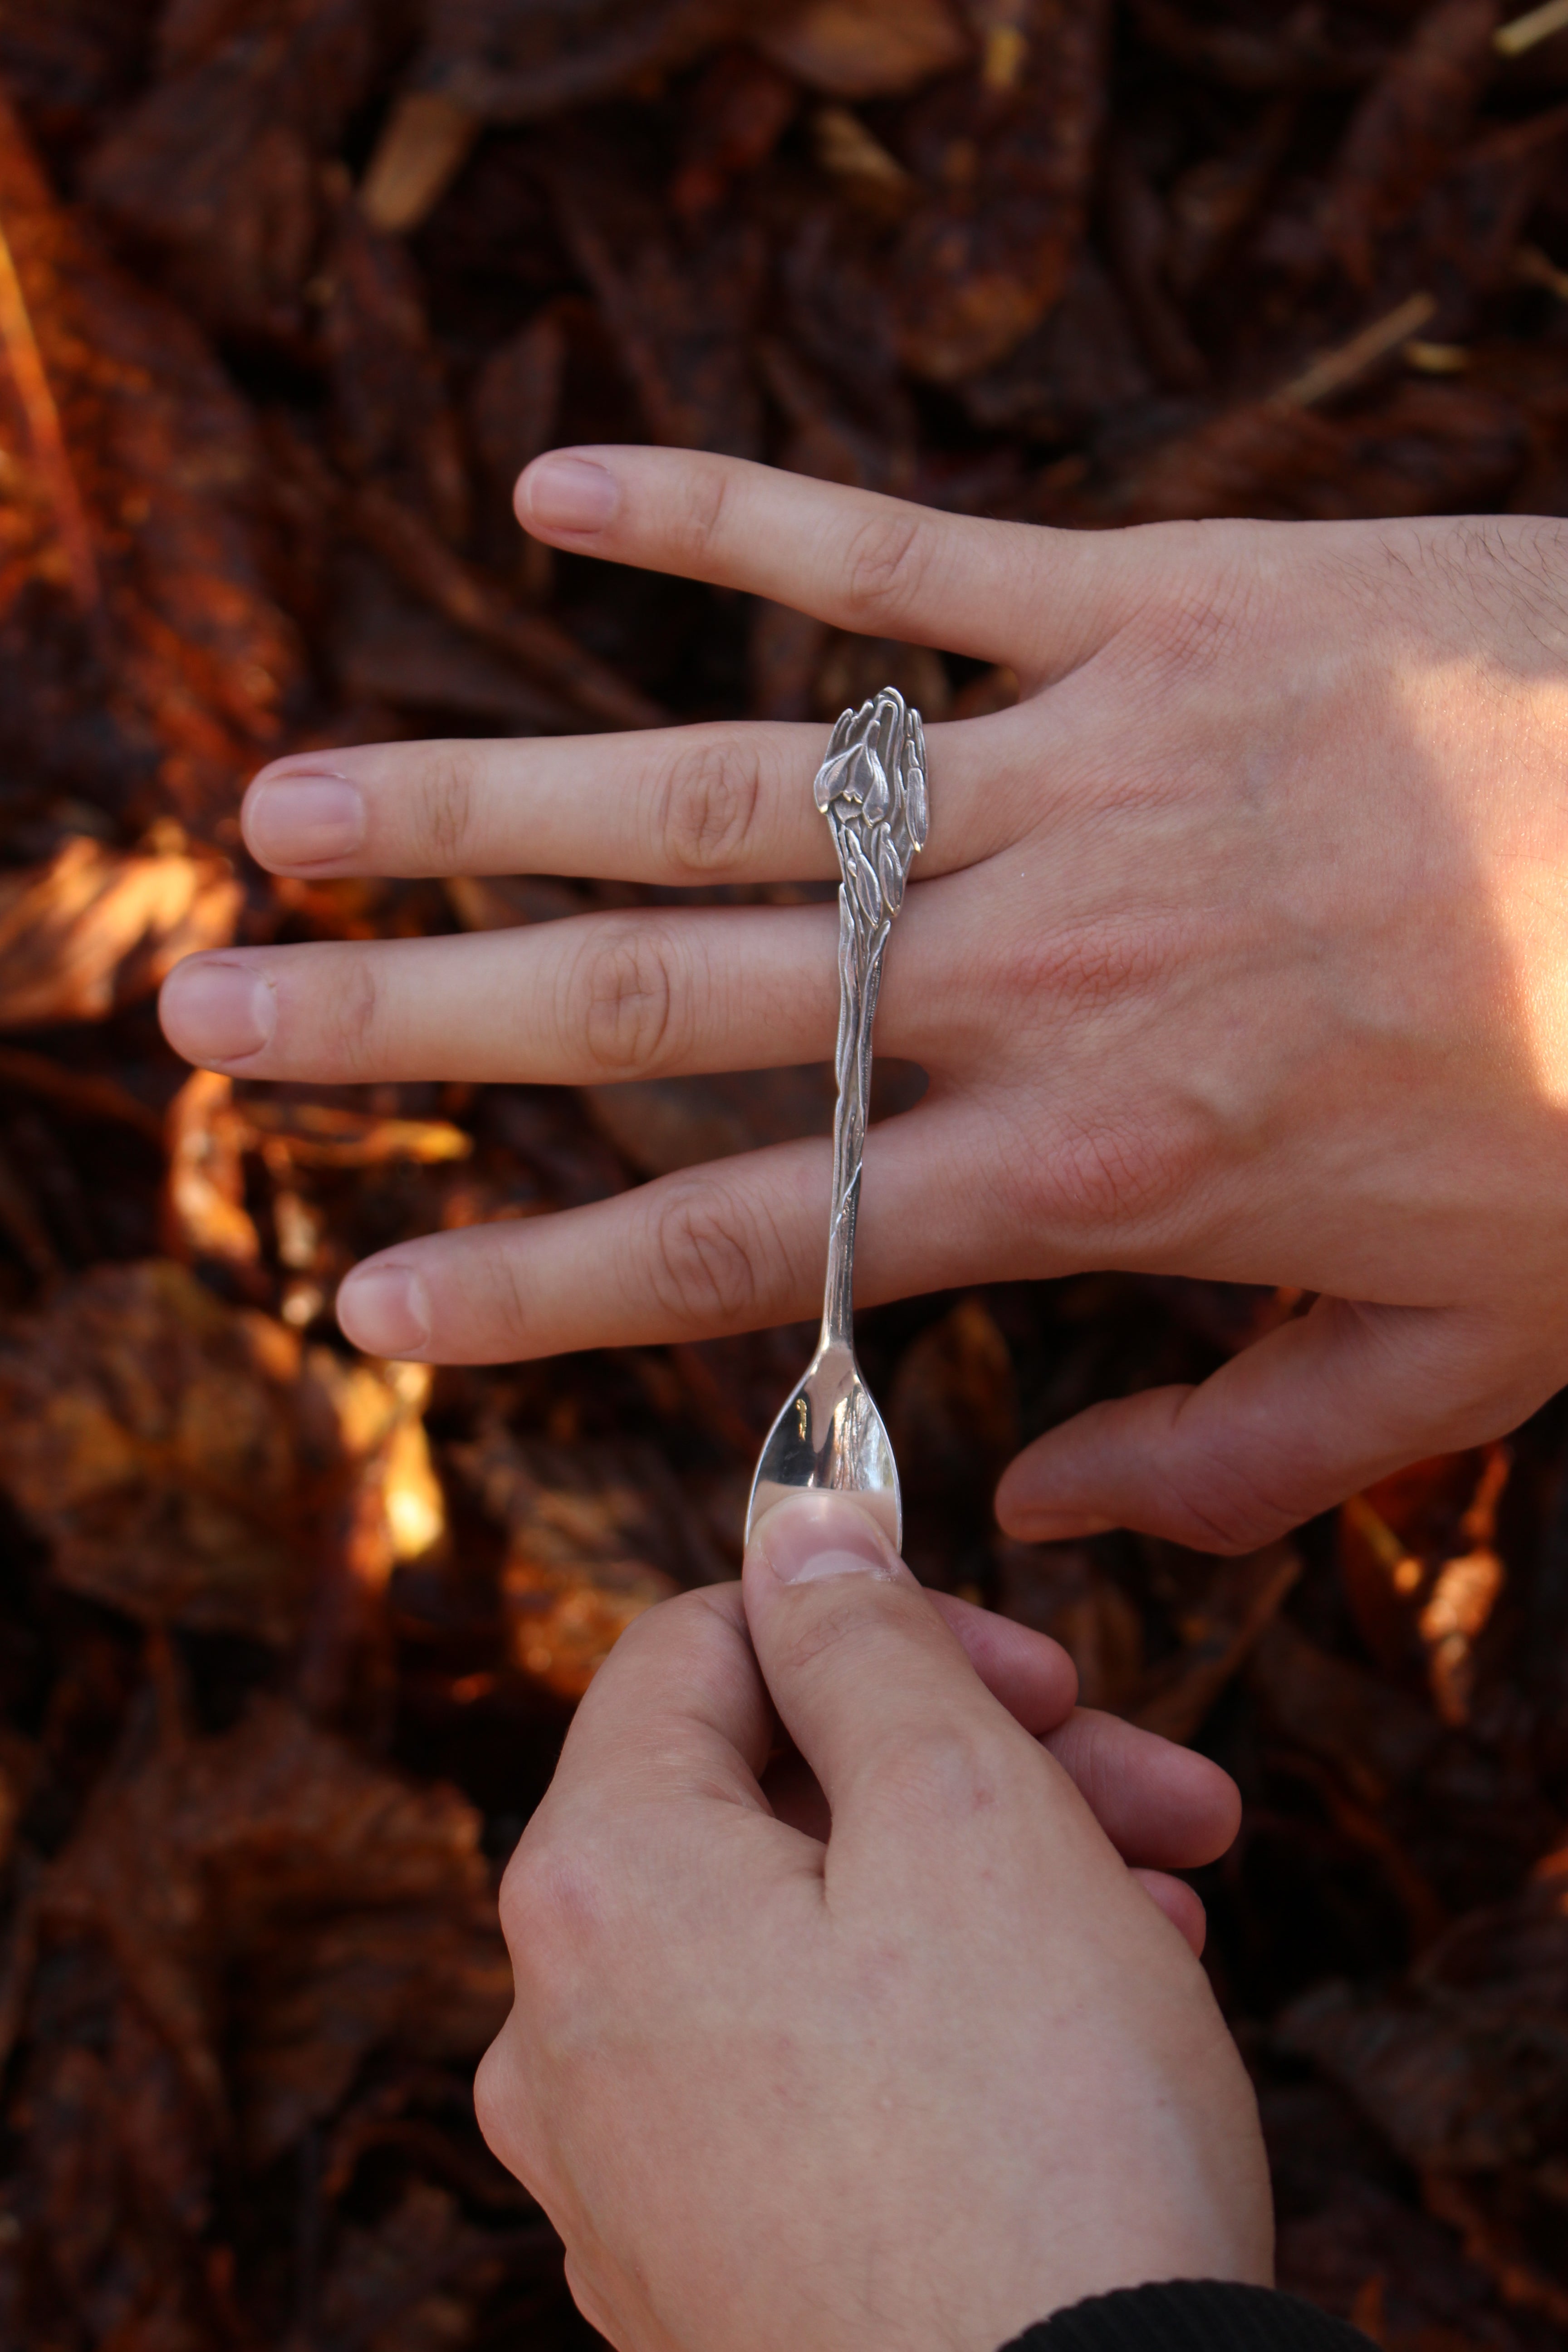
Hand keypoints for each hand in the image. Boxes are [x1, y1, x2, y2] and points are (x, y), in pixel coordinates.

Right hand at [159, 448, 1567, 1548]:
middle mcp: (1043, 965)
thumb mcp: (1470, 1359)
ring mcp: (1088, 764)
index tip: (374, 1297)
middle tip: (215, 1016)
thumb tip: (1029, 1521)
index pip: (758, 1234)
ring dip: (486, 789)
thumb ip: (1239, 1465)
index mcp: (1104, 1159)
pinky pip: (902, 549)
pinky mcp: (1158, 599)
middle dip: (416, 1015)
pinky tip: (551, 488)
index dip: (546, 1277)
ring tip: (294, 800)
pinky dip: (727, 517)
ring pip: (729, 782)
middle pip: (665, 998)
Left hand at [474, 1491, 1270, 2351]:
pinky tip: (1091, 2020)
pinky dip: (941, 2017)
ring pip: (811, 1941)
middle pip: (771, 1802)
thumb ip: (860, 1640)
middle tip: (1155, 1782)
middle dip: (979, 1763)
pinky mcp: (706, 2274)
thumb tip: (796, 1533)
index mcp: (594, 1887)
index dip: (873, 1617)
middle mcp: (562, 2035)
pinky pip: (812, 2078)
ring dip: (992, 1886)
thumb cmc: (1031, 2128)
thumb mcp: (964, 1804)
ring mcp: (626, 2175)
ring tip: (1166, 1907)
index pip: (694, 1649)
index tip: (1032, 1657)